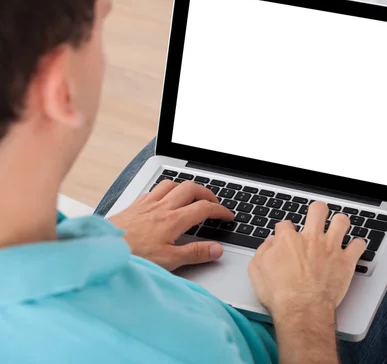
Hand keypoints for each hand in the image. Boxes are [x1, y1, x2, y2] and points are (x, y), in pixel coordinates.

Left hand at [110, 180, 233, 270]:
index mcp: (173, 220)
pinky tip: (163, 200)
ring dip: (186, 187)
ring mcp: (146, 204)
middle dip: (207, 193)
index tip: (227, 216)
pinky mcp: (133, 206)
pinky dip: (164, 191)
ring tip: (192, 196)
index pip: (204, 208)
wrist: (100, 251)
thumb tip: (216, 249)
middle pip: (191, 188)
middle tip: (214, 203)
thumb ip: (195, 253)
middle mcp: (161, 207)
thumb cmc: (131, 257)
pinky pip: (153, 190)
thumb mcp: (169, 261)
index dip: (220, 211)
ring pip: (171, 184)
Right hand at [248, 201, 366, 317]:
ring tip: (337, 229)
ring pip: (341, 221)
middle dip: (317, 211)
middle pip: (317, 210)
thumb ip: (263, 252)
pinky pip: (358, 245)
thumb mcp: (257, 271)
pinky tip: (353, 248)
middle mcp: (311, 239)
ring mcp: (330, 248)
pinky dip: (357, 245)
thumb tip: (269, 244)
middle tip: (316, 219)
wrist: (301, 310)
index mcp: (288, 240)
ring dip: (340, 223)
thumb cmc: (280, 295)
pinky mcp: (346, 261)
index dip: (285, 230)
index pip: (286, 224)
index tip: (286, 238)